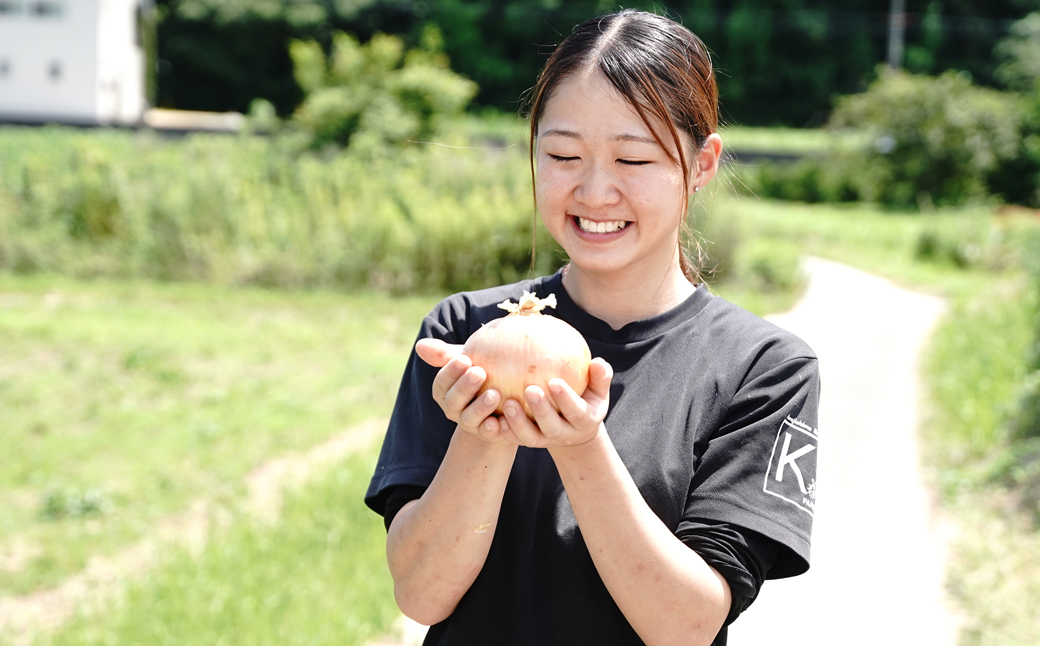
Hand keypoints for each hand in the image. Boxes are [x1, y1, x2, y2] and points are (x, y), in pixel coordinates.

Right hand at [414, 338, 516, 443]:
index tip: (464, 359)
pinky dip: (493, 428)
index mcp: (445, 391)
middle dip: (465, 387)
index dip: (451, 372)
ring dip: (480, 407)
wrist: (506, 392)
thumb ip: (445, 354)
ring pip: (469, 419)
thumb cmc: (483, 370)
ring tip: (494, 394)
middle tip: (479, 372)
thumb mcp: (467, 361)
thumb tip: (420, 345)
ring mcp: (470, 424)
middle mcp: (453, 409)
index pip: (442, 382)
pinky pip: (488, 433)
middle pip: (453, 401)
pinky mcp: (487, 433)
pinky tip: (501, 420)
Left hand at [498, 357, 612, 448]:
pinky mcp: (528, 441)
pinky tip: (492, 417)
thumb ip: (600, 377)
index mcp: (584, 420)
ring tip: (507, 403)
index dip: (566, 399)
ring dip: (517, 422)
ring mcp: (545, 440)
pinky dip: (503, 430)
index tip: (555, 382)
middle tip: (529, 390)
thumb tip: (598, 362)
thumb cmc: (586, 399)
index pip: (576, 411)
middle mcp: (564, 433)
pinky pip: (514, 438)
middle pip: (551, 426)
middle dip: (540, 410)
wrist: (575, 429)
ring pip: (529, 436)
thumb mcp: (598, 391)